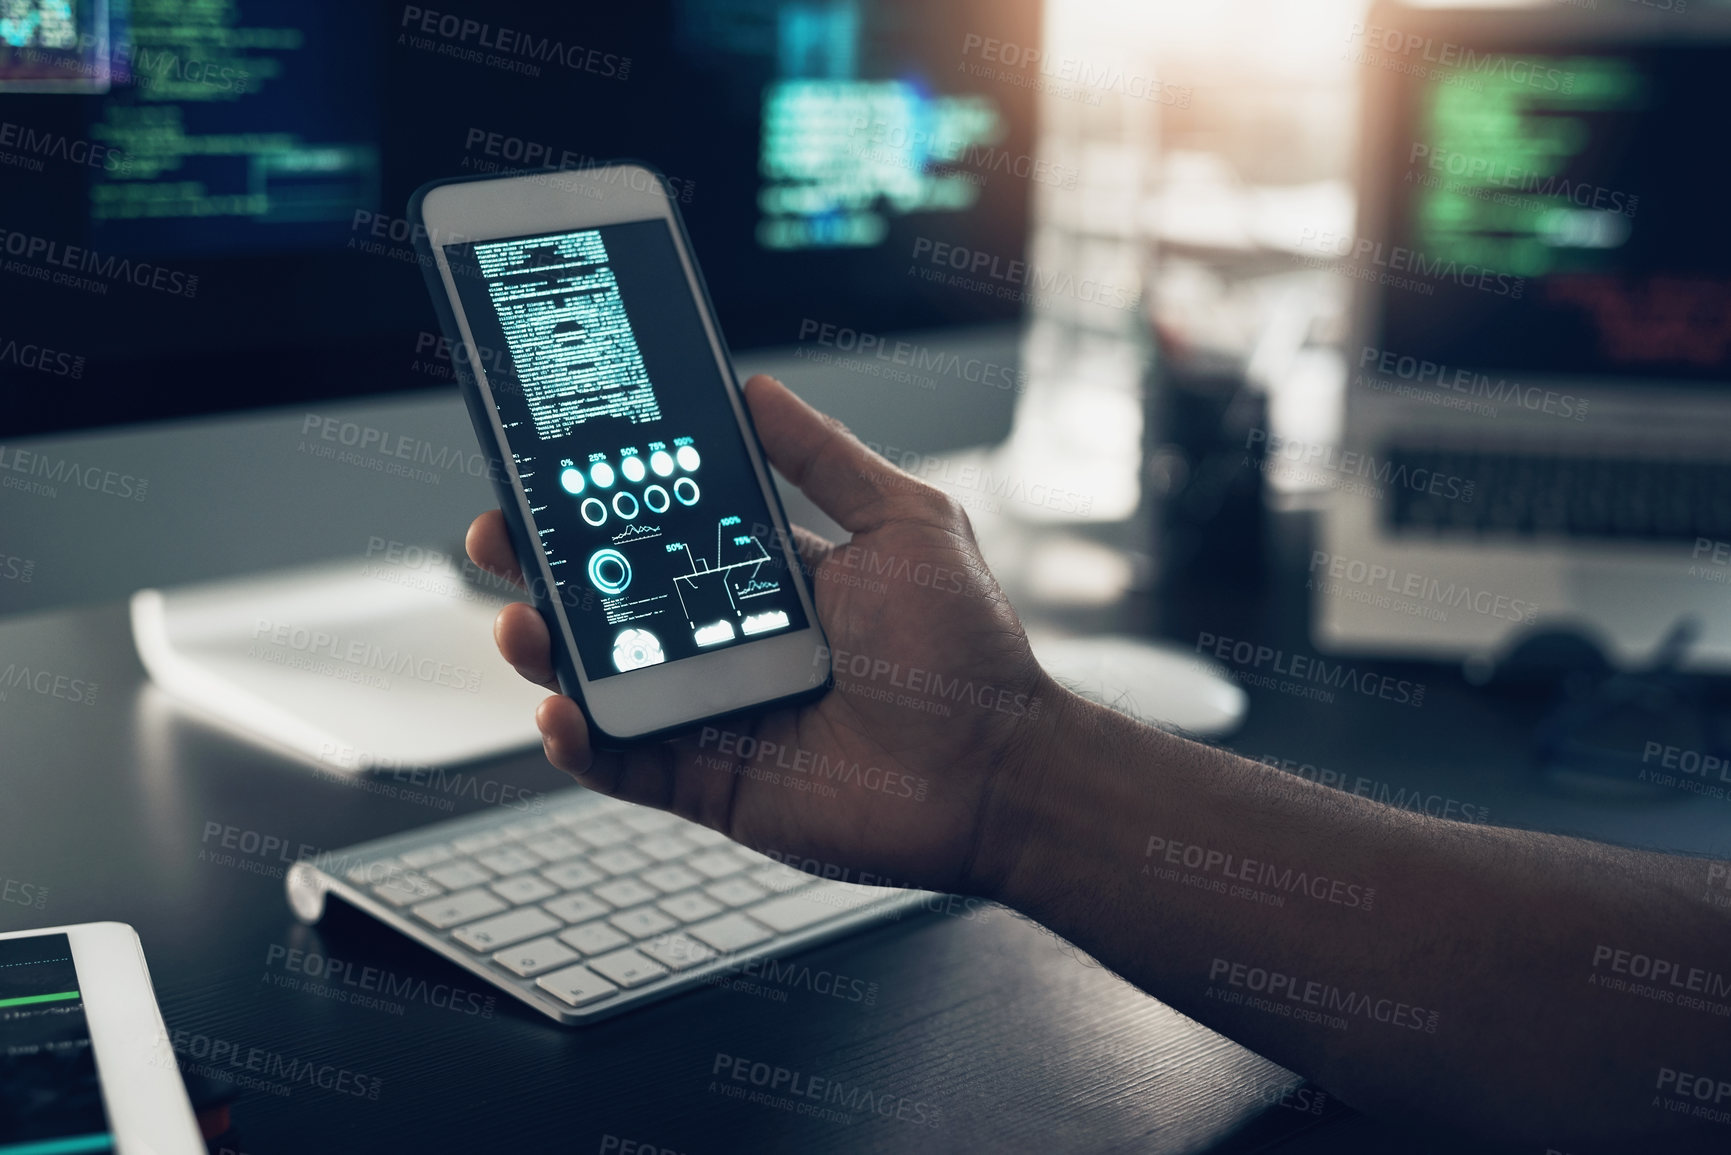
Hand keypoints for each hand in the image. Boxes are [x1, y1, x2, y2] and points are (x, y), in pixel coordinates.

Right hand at [466, 375, 1064, 895]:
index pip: (663, 530)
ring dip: (548, 650)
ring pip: (604, 680)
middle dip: (546, 568)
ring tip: (521, 623)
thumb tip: (755, 387)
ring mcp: (715, 713)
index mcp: (768, 579)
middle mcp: (730, 642)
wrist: (998, 771)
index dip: (603, 501)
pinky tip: (562, 712)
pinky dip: (582, 744)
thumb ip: (824, 459)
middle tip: (498, 535)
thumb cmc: (966, 649)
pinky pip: (627, 763)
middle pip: (613, 602)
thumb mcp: (904, 522)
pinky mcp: (711, 783)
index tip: (548, 463)